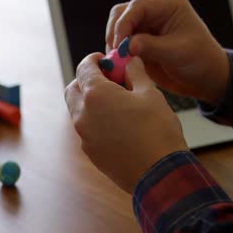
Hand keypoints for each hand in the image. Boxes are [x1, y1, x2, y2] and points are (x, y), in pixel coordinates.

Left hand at [65, 54, 187, 193]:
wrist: (158, 173)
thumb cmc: (157, 131)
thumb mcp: (150, 94)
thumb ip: (136, 74)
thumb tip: (130, 62)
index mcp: (95, 95)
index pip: (83, 68)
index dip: (94, 60)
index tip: (104, 59)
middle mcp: (83, 114)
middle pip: (73, 89)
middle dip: (86, 80)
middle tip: (107, 79)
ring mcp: (84, 135)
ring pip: (77, 110)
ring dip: (89, 100)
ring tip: (114, 101)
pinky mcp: (90, 151)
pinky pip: (86, 128)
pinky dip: (94, 119)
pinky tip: (116, 122)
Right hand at [106, 0, 228, 105]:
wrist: (205, 78)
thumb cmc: (200, 60)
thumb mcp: (177, 53)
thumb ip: (151, 47)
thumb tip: (127, 45)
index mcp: (168, 5)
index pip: (137, 7)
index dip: (123, 24)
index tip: (119, 46)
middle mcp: (154, 11)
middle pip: (121, 14)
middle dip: (115, 33)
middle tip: (115, 54)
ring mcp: (145, 26)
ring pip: (117, 28)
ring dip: (114, 44)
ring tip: (118, 62)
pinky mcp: (139, 41)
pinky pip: (119, 43)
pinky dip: (116, 54)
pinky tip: (120, 65)